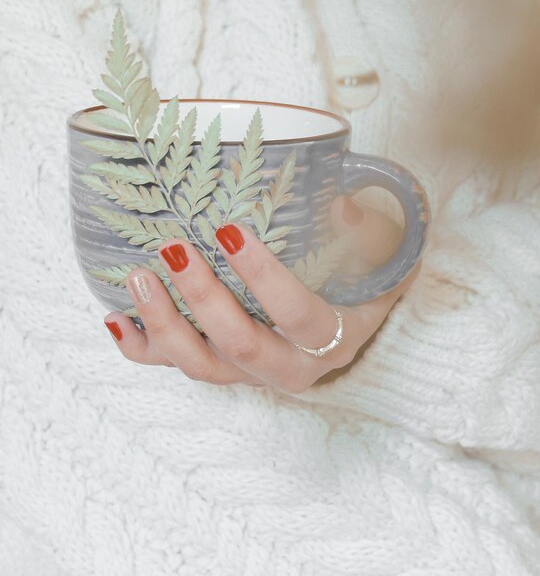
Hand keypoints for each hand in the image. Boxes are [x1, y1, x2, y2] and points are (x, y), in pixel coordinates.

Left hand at [103, 196, 420, 393]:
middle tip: (174, 249)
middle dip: (203, 300)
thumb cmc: (363, 280)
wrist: (348, 320)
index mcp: (334, 338)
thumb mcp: (381, 254)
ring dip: (166, 325)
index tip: (230, 232)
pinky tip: (116, 319)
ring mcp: (253, 373)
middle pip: (242, 346)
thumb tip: (341, 209)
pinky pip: (178, 368)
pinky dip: (144, 349)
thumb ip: (369, 232)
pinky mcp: (224, 369)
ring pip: (203, 367)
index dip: (263, 279)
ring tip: (139, 277)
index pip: (299, 315)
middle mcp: (293, 366)